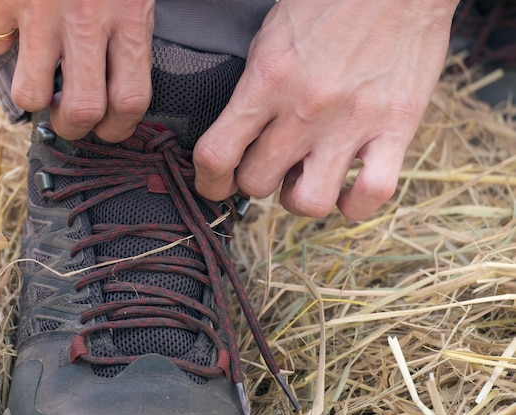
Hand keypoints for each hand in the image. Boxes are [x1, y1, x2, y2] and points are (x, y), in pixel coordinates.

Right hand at [0, 0, 153, 140]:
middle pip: (82, 111)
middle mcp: (87, 20)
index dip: (117, 128)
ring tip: (39, 83)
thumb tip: (116, 89)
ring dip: (33, 97)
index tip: (107, 126)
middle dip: (72, 127)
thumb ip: (129, 34)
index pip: (131, 101)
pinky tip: (11, 31)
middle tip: (67, 116)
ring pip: (30, 93)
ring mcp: (41, 11)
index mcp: (130, 18)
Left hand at [193, 0, 458, 218]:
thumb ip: (254, 89)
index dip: (208, 181)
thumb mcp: (272, 37)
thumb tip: (244, 134)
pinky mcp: (397, 127)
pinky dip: (355, 204)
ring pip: (309, 202)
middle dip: (255, 183)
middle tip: (268, 168)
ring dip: (299, 199)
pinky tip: (349, 189)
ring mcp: (352, 121)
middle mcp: (304, 108)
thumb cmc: (328, 1)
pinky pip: (372, 194)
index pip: (216, 154)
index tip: (214, 183)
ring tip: (305, 180)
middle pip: (257, 183)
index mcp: (267, 79)